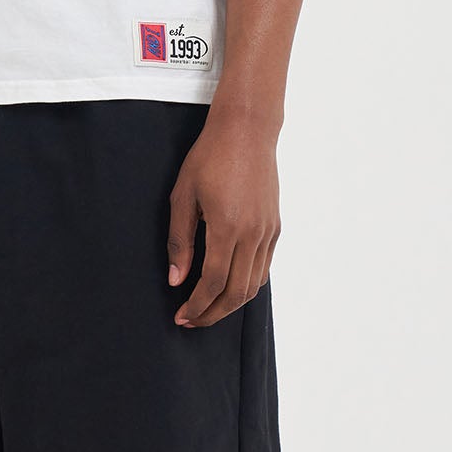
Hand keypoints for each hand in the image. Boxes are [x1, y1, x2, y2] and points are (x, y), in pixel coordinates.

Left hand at [165, 107, 280, 327]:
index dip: (196, 306)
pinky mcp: (275, 226)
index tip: (181, 316)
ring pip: (254, 284)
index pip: (213, 283)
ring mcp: (268, 231)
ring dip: (231, 303)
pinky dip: (247, 284)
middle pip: (237, 292)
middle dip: (213, 314)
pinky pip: (264, 267)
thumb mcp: (183, 197)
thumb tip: (176, 280)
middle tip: (192, 320)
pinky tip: (229, 285)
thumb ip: (180, 241)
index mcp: (227, 227)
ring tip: (209, 308)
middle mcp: (253, 234)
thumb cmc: (209, 157)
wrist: (247, 131)